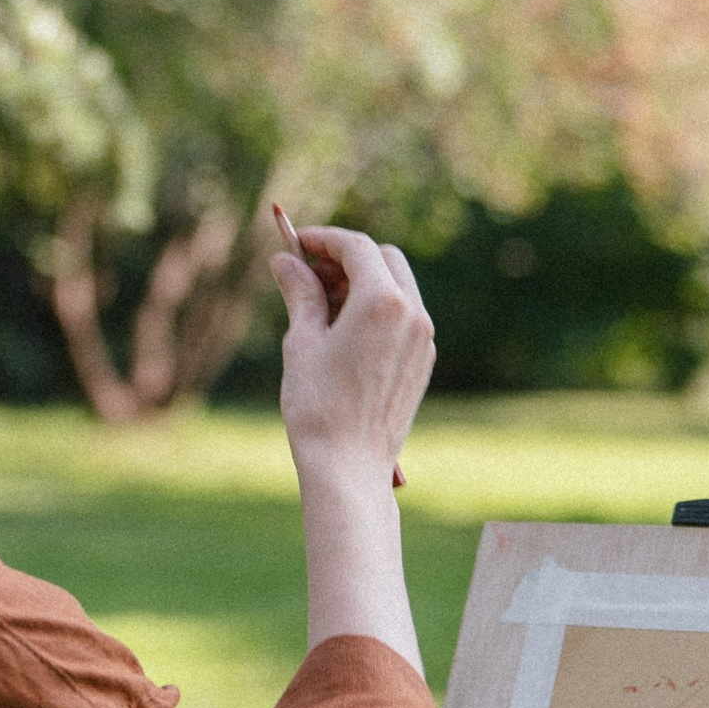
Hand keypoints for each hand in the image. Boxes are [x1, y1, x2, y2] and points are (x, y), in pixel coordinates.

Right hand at [272, 222, 434, 492]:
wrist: (349, 468)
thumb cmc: (318, 406)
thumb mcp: (302, 342)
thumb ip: (300, 293)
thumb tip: (286, 261)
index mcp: (382, 301)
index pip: (356, 247)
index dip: (323, 239)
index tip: (297, 245)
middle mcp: (413, 314)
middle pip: (384, 259)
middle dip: (348, 258)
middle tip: (310, 275)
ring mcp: (423, 339)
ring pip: (398, 287)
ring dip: (364, 283)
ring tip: (321, 306)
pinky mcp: (422, 362)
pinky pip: (405, 317)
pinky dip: (378, 310)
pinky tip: (345, 332)